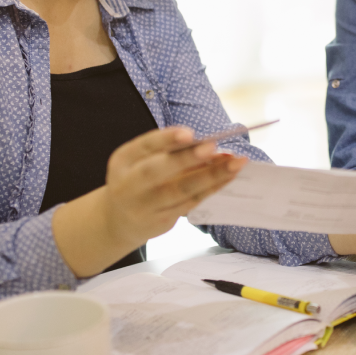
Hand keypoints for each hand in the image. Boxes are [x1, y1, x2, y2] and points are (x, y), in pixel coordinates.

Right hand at [102, 126, 246, 245]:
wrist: (119, 221)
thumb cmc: (136, 180)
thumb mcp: (139, 161)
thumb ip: (168, 151)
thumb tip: (209, 144)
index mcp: (123, 160)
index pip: (144, 146)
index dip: (166, 139)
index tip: (189, 133)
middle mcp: (129, 184)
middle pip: (158, 171)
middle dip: (187, 159)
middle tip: (214, 147)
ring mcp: (145, 206)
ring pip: (181, 190)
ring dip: (212, 175)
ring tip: (236, 162)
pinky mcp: (162, 221)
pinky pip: (191, 202)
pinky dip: (212, 188)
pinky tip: (229, 177)